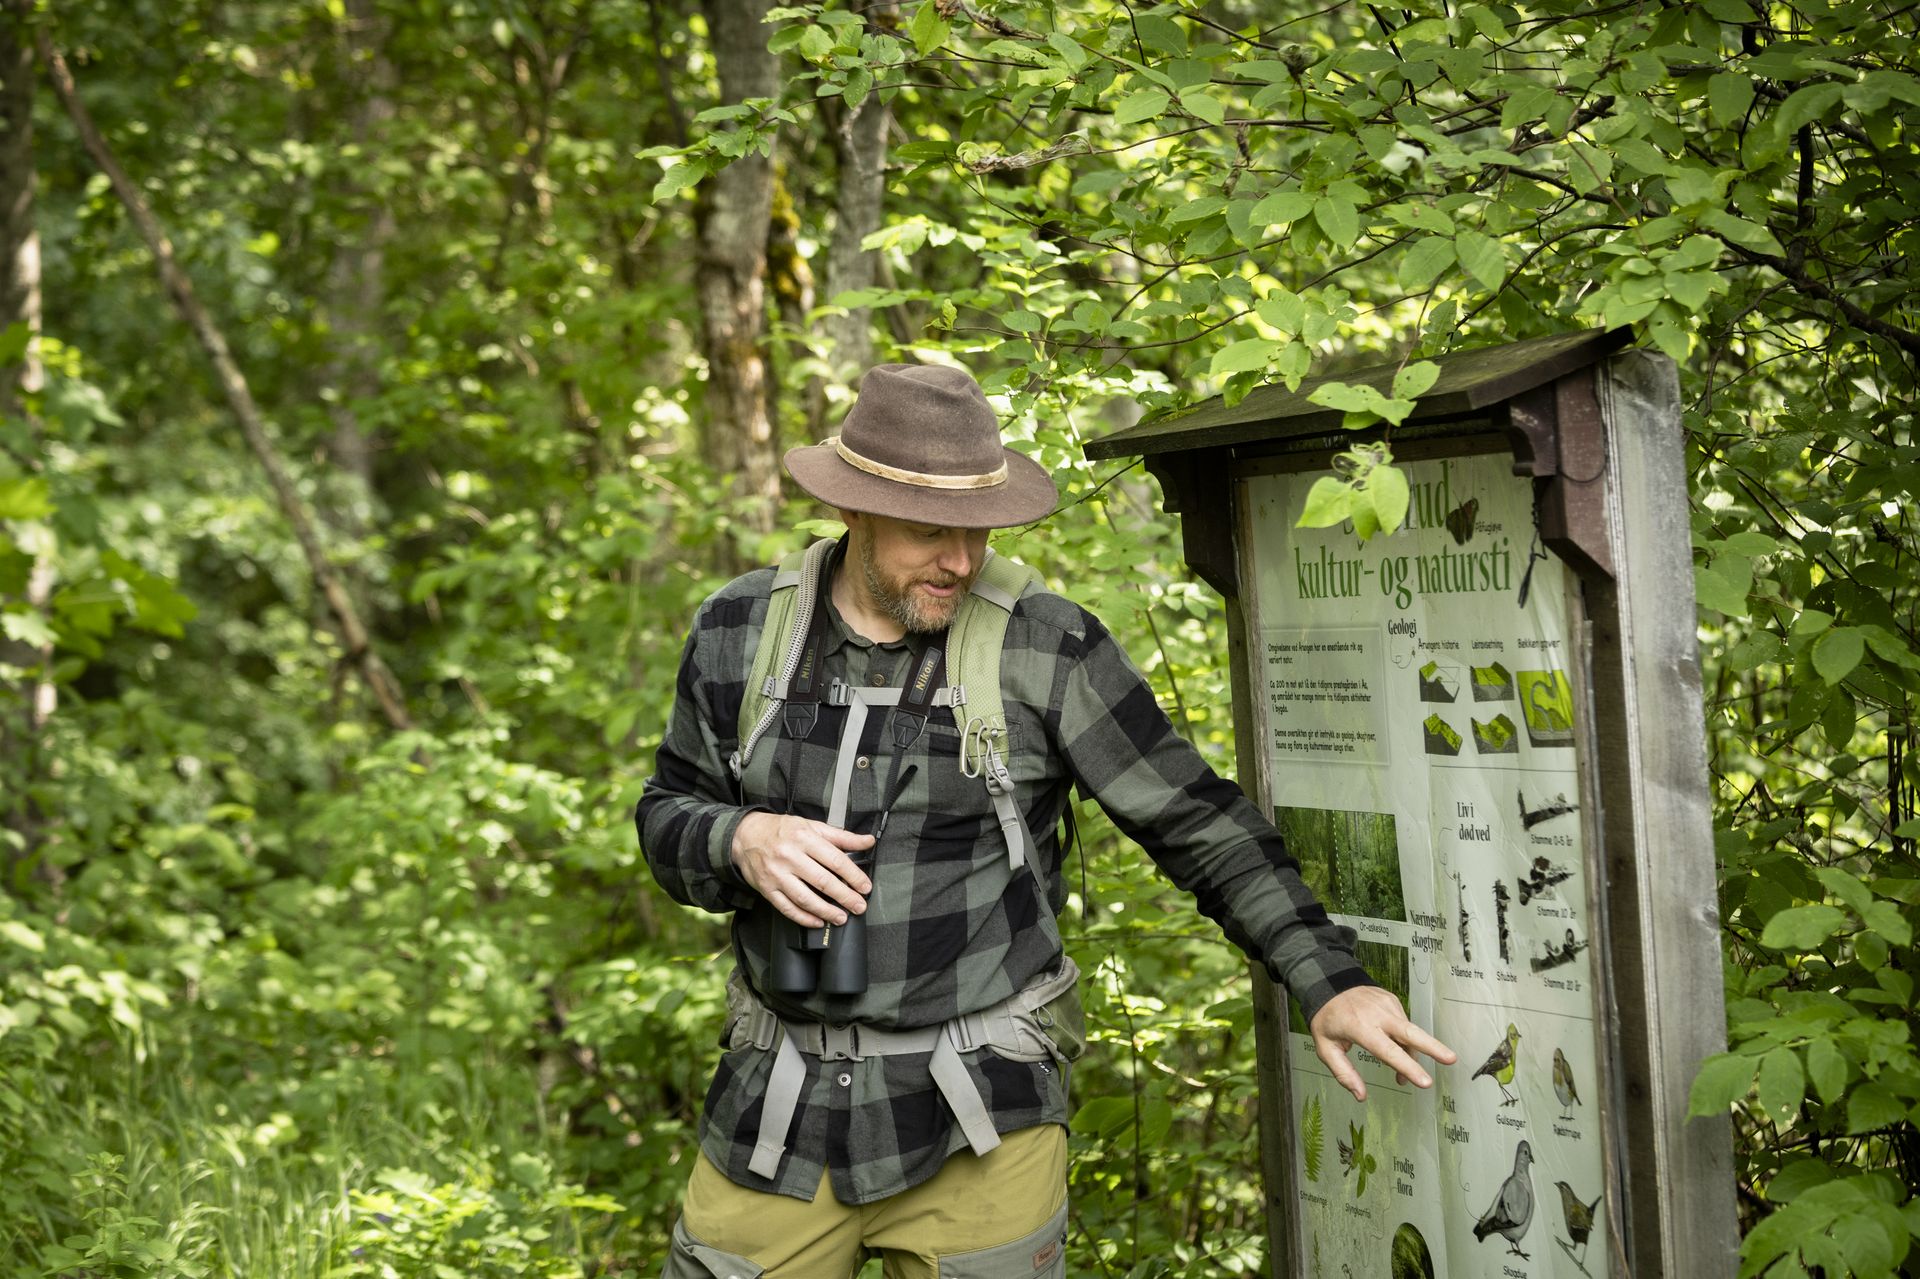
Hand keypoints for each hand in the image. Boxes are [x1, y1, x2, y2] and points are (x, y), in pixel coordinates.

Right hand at [731, 812, 874, 927]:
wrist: (745, 835)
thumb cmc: (782, 830)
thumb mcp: (812, 826)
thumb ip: (841, 836)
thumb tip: (868, 841)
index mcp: (804, 838)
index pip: (835, 860)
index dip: (854, 876)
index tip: (865, 887)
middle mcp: (790, 856)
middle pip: (823, 881)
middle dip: (845, 897)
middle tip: (859, 906)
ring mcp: (776, 874)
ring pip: (805, 898)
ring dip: (826, 911)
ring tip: (841, 918)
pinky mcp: (766, 889)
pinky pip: (787, 908)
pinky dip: (804, 918)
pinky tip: (817, 921)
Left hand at [1309, 986, 1455, 1101]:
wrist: (1328, 982)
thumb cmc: (1327, 1019)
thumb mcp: (1325, 1047)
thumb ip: (1343, 1073)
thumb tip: (1361, 1096)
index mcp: (1359, 1027)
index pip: (1387, 1050)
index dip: (1407, 1067)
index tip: (1425, 1082)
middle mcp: (1377, 1014)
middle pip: (1410, 1032)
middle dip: (1433, 1047)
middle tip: (1451, 1060)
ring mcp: (1387, 1004)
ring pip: (1409, 1032)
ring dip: (1411, 1055)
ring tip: (1401, 1076)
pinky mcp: (1392, 999)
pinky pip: (1404, 1024)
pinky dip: (1404, 1041)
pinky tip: (1395, 1051)